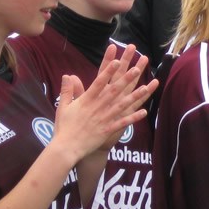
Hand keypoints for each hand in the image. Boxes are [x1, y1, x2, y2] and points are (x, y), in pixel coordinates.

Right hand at [54, 43, 157, 159]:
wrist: (66, 148)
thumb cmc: (64, 127)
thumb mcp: (63, 106)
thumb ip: (67, 90)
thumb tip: (67, 75)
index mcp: (86, 100)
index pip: (99, 82)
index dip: (108, 71)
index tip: (117, 60)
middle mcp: (97, 107)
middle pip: (114, 91)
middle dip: (125, 79)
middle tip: (136, 68)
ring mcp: (103, 118)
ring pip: (122, 105)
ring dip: (134, 96)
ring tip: (145, 88)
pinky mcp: (107, 130)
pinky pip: (122, 123)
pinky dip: (133, 118)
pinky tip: (143, 112)